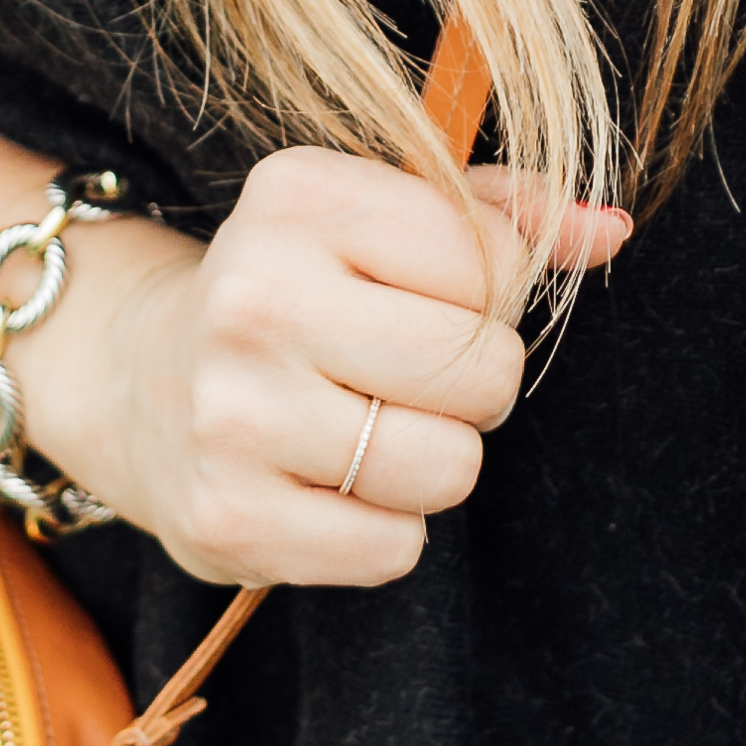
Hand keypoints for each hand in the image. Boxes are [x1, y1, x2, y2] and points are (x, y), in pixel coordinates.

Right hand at [22, 146, 631, 589]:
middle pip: (482, 371)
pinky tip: (330, 484)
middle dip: (475, 386)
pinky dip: (384, 530)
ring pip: (448, 469)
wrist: (137, 379)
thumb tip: (609, 231)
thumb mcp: (383, 221)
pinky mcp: (226, 518)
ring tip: (370, 429)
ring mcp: (231, 413)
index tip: (430, 298)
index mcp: (298, 197)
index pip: (489, 260)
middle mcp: (254, 296)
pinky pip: (392, 547)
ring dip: (434, 462)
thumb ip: (505, 217)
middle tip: (409, 378)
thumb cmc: (296, 288)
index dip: (491, 293)